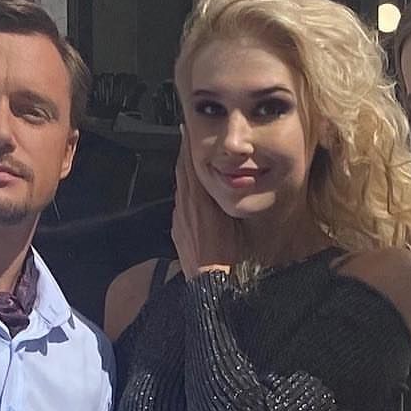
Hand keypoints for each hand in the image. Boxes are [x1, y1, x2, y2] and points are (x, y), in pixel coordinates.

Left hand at [172, 143, 244, 278]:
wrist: (208, 281)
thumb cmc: (225, 254)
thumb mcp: (232, 220)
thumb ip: (226, 198)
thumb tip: (230, 182)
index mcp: (198, 199)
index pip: (191, 163)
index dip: (189, 145)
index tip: (188, 128)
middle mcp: (184, 205)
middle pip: (182, 171)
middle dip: (185, 154)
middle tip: (187, 137)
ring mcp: (178, 218)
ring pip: (180, 187)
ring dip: (185, 173)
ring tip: (192, 162)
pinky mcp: (177, 230)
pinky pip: (180, 204)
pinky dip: (185, 193)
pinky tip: (191, 195)